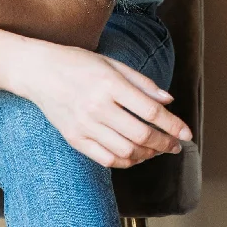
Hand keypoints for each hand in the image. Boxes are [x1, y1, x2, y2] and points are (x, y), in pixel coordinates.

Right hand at [16, 41, 192, 168]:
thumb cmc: (79, 65)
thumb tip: (168, 102)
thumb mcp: (113, 64)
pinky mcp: (74, 138)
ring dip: (146, 154)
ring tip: (155, 150)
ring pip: (125, 150)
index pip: (150, 111)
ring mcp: (84, 125)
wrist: (40, 73)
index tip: (187, 134)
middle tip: (175, 145)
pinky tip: (134, 156)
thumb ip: (142, 84)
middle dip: (164, 143)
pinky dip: (125, 161)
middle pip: (141, 134)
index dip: (173, 125)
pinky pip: (105, 158)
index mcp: (110, 84)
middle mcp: (98, 107)